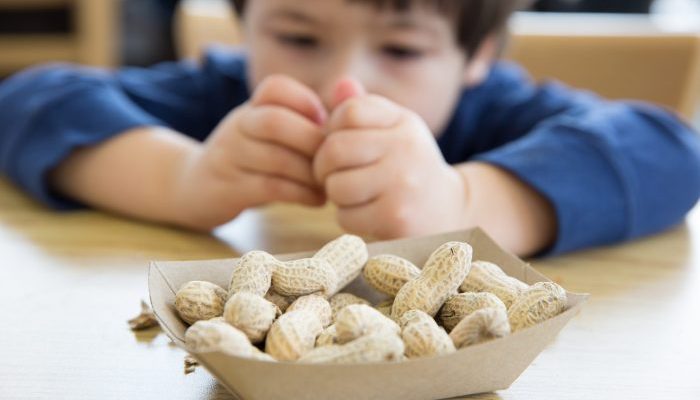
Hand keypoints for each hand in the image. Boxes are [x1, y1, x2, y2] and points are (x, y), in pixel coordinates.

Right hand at [174, 75, 327, 229]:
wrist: (194, 188)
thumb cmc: (250, 160)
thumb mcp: (268, 133)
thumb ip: (304, 121)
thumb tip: (352, 106)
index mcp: (251, 108)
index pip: (274, 87)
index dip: (305, 102)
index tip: (325, 124)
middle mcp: (237, 127)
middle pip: (274, 122)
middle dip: (312, 142)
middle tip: (336, 161)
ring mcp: (229, 157)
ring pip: (275, 158)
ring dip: (311, 173)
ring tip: (330, 184)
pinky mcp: (228, 188)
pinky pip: (269, 187)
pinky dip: (300, 194)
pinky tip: (317, 200)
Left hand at [313, 79, 469, 237]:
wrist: (448, 212)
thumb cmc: (408, 168)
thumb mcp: (393, 132)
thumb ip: (364, 109)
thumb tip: (340, 84)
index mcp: (404, 122)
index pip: (349, 112)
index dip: (332, 130)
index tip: (341, 145)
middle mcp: (407, 147)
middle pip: (335, 149)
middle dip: (324, 167)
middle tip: (333, 176)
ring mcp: (403, 183)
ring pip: (336, 185)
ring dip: (336, 196)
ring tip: (354, 195)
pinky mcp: (396, 217)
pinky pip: (346, 216)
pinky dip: (349, 219)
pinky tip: (367, 215)